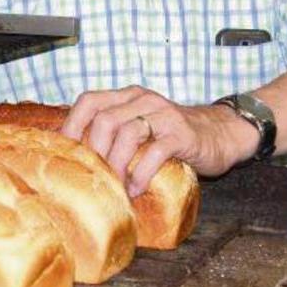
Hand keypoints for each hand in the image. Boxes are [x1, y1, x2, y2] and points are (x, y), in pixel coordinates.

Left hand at [59, 86, 259, 196]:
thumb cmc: (174, 136)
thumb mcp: (141, 127)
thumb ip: (116, 134)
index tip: (63, 154)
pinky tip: (136, 189)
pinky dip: (140, 174)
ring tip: (113, 187)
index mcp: (128, 96)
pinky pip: (154, 153)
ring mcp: (163, 115)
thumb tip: (78, 160)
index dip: (72, 126)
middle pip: (104, 119)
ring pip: (126, 133)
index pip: (89, 101)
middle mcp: (143, 100)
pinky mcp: (181, 134)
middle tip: (92, 178)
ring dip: (115, 165)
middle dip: (93, 152)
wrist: (222, 133)